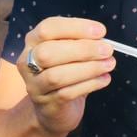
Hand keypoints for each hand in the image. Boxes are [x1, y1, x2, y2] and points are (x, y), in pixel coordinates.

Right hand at [19, 17, 114, 134]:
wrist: (53, 109)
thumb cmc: (65, 72)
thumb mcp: (69, 53)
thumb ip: (81, 43)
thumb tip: (102, 40)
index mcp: (33, 41)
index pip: (48, 28)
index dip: (75, 28)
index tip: (100, 31)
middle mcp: (27, 62)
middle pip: (48, 52)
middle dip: (82, 49)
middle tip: (107, 50)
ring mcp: (34, 86)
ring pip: (56, 76)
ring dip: (88, 68)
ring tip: (109, 64)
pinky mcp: (47, 105)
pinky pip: (67, 93)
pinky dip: (90, 84)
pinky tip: (104, 79)